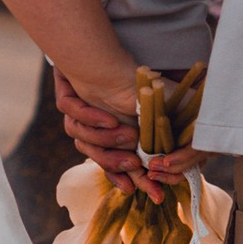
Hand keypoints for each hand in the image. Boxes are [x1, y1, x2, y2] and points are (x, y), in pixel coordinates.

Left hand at [53, 61, 202, 188]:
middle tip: (135, 163)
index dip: (130, 180)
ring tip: (129, 134)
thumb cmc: (138, 83)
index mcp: (112, 139)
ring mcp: (78, 117)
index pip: (117, 169)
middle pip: (100, 159)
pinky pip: (72, 115)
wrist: (107, 54)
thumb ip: (161, 140)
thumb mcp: (156, 114)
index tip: (150, 189)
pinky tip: (109, 118)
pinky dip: (90, 118)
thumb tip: (175, 165)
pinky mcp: (67, 100)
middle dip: (116, 164)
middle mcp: (93, 131)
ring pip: (83, 140)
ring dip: (106, 139)